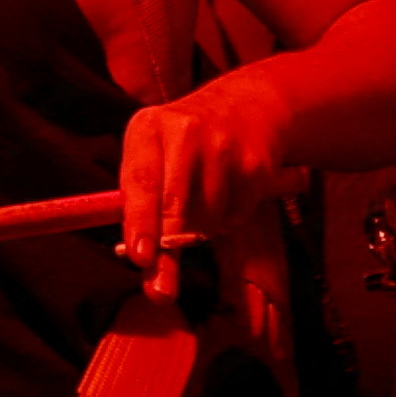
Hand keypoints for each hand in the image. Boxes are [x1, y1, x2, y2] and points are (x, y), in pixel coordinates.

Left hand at [113, 65, 295, 267]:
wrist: (246, 106)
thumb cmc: (183, 145)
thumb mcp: (153, 155)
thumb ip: (141, 204)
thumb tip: (143, 263)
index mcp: (148, 128)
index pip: (141, 180)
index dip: (140, 222)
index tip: (141, 258)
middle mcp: (185, 131)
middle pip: (175, 205)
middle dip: (168, 249)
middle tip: (161, 290)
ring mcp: (224, 145)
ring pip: (206, 218)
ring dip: (200, 230)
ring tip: (200, 205)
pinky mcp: (255, 163)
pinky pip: (234, 215)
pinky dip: (227, 219)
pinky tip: (225, 194)